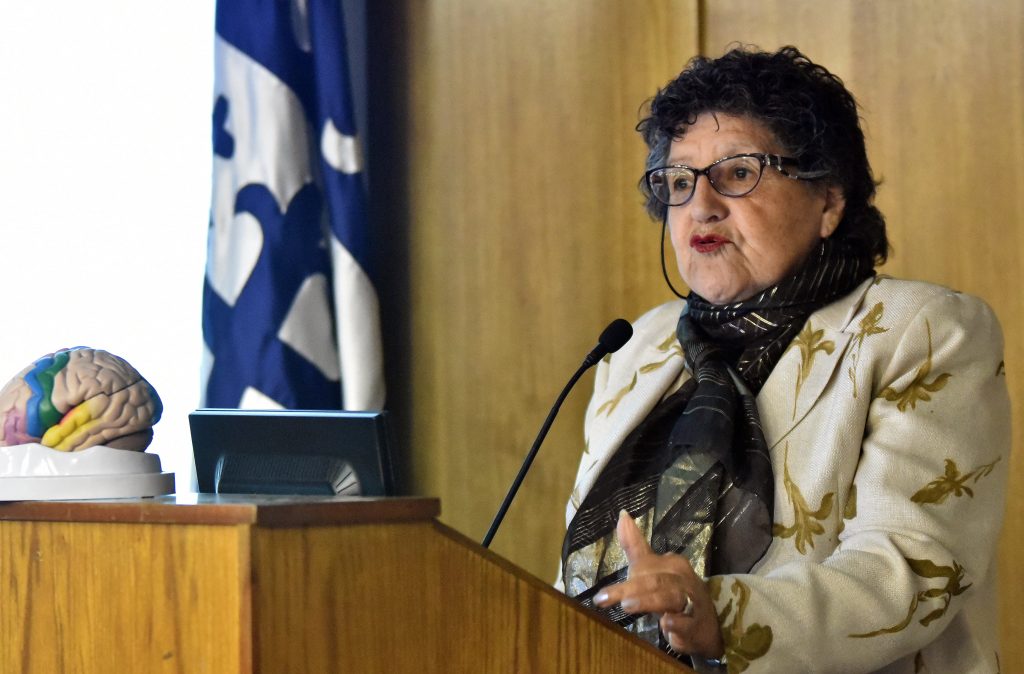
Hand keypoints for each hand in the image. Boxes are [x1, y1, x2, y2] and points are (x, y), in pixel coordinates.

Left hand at [593, 511, 724, 658]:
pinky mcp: (694, 626)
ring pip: (668, 598)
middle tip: (603, 598)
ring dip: (647, 601)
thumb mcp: (654, 569)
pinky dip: (676, 624)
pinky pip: (685, 623)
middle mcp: (682, 580)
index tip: (604, 582)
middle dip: (628, 589)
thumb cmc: (674, 593)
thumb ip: (635, 545)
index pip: (646, 563)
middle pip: (654, 581)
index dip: (626, 571)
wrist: (705, 627)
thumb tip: (622, 514)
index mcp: (672, 564)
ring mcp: (691, 603)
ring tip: (626, 605)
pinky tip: (666, 625)